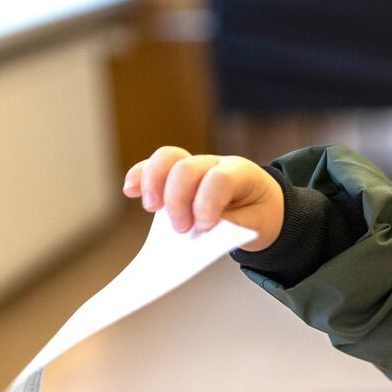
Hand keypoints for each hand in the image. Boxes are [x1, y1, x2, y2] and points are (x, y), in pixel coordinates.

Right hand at [122, 146, 283, 250]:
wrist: (262, 206)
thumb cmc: (256, 217)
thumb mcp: (252, 226)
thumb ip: (227, 227)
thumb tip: (198, 232)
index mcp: (242, 174)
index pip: (219, 179)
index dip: (207, 202)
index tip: (204, 226)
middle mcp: (216, 163)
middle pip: (188, 168)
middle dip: (178, 200)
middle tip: (180, 229)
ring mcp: (195, 165)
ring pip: (168, 159)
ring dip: (154, 183)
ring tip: (152, 209)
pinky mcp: (176, 174)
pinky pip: (153, 167)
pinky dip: (139, 177)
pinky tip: (130, 191)